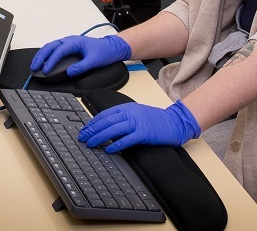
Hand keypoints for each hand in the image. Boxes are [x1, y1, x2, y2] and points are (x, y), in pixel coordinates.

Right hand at [30, 34, 130, 78]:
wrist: (111, 47)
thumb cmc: (103, 51)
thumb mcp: (94, 61)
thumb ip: (81, 67)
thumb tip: (69, 72)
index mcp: (75, 42)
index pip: (59, 51)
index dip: (51, 61)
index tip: (45, 70)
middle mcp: (70, 40)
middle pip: (50, 46)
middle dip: (40, 56)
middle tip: (34, 67)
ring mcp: (69, 43)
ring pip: (51, 46)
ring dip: (42, 55)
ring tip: (35, 64)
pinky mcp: (69, 47)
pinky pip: (55, 49)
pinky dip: (47, 54)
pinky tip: (44, 60)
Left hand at [78, 100, 200, 152]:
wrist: (174, 122)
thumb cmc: (156, 120)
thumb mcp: (137, 114)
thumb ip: (123, 119)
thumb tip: (107, 128)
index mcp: (127, 108)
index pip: (105, 114)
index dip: (92, 122)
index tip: (84, 129)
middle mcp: (130, 113)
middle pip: (106, 121)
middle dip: (92, 130)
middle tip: (82, 138)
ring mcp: (137, 122)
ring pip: (113, 129)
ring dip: (100, 137)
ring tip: (91, 143)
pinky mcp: (144, 133)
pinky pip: (127, 139)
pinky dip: (116, 145)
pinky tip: (109, 150)